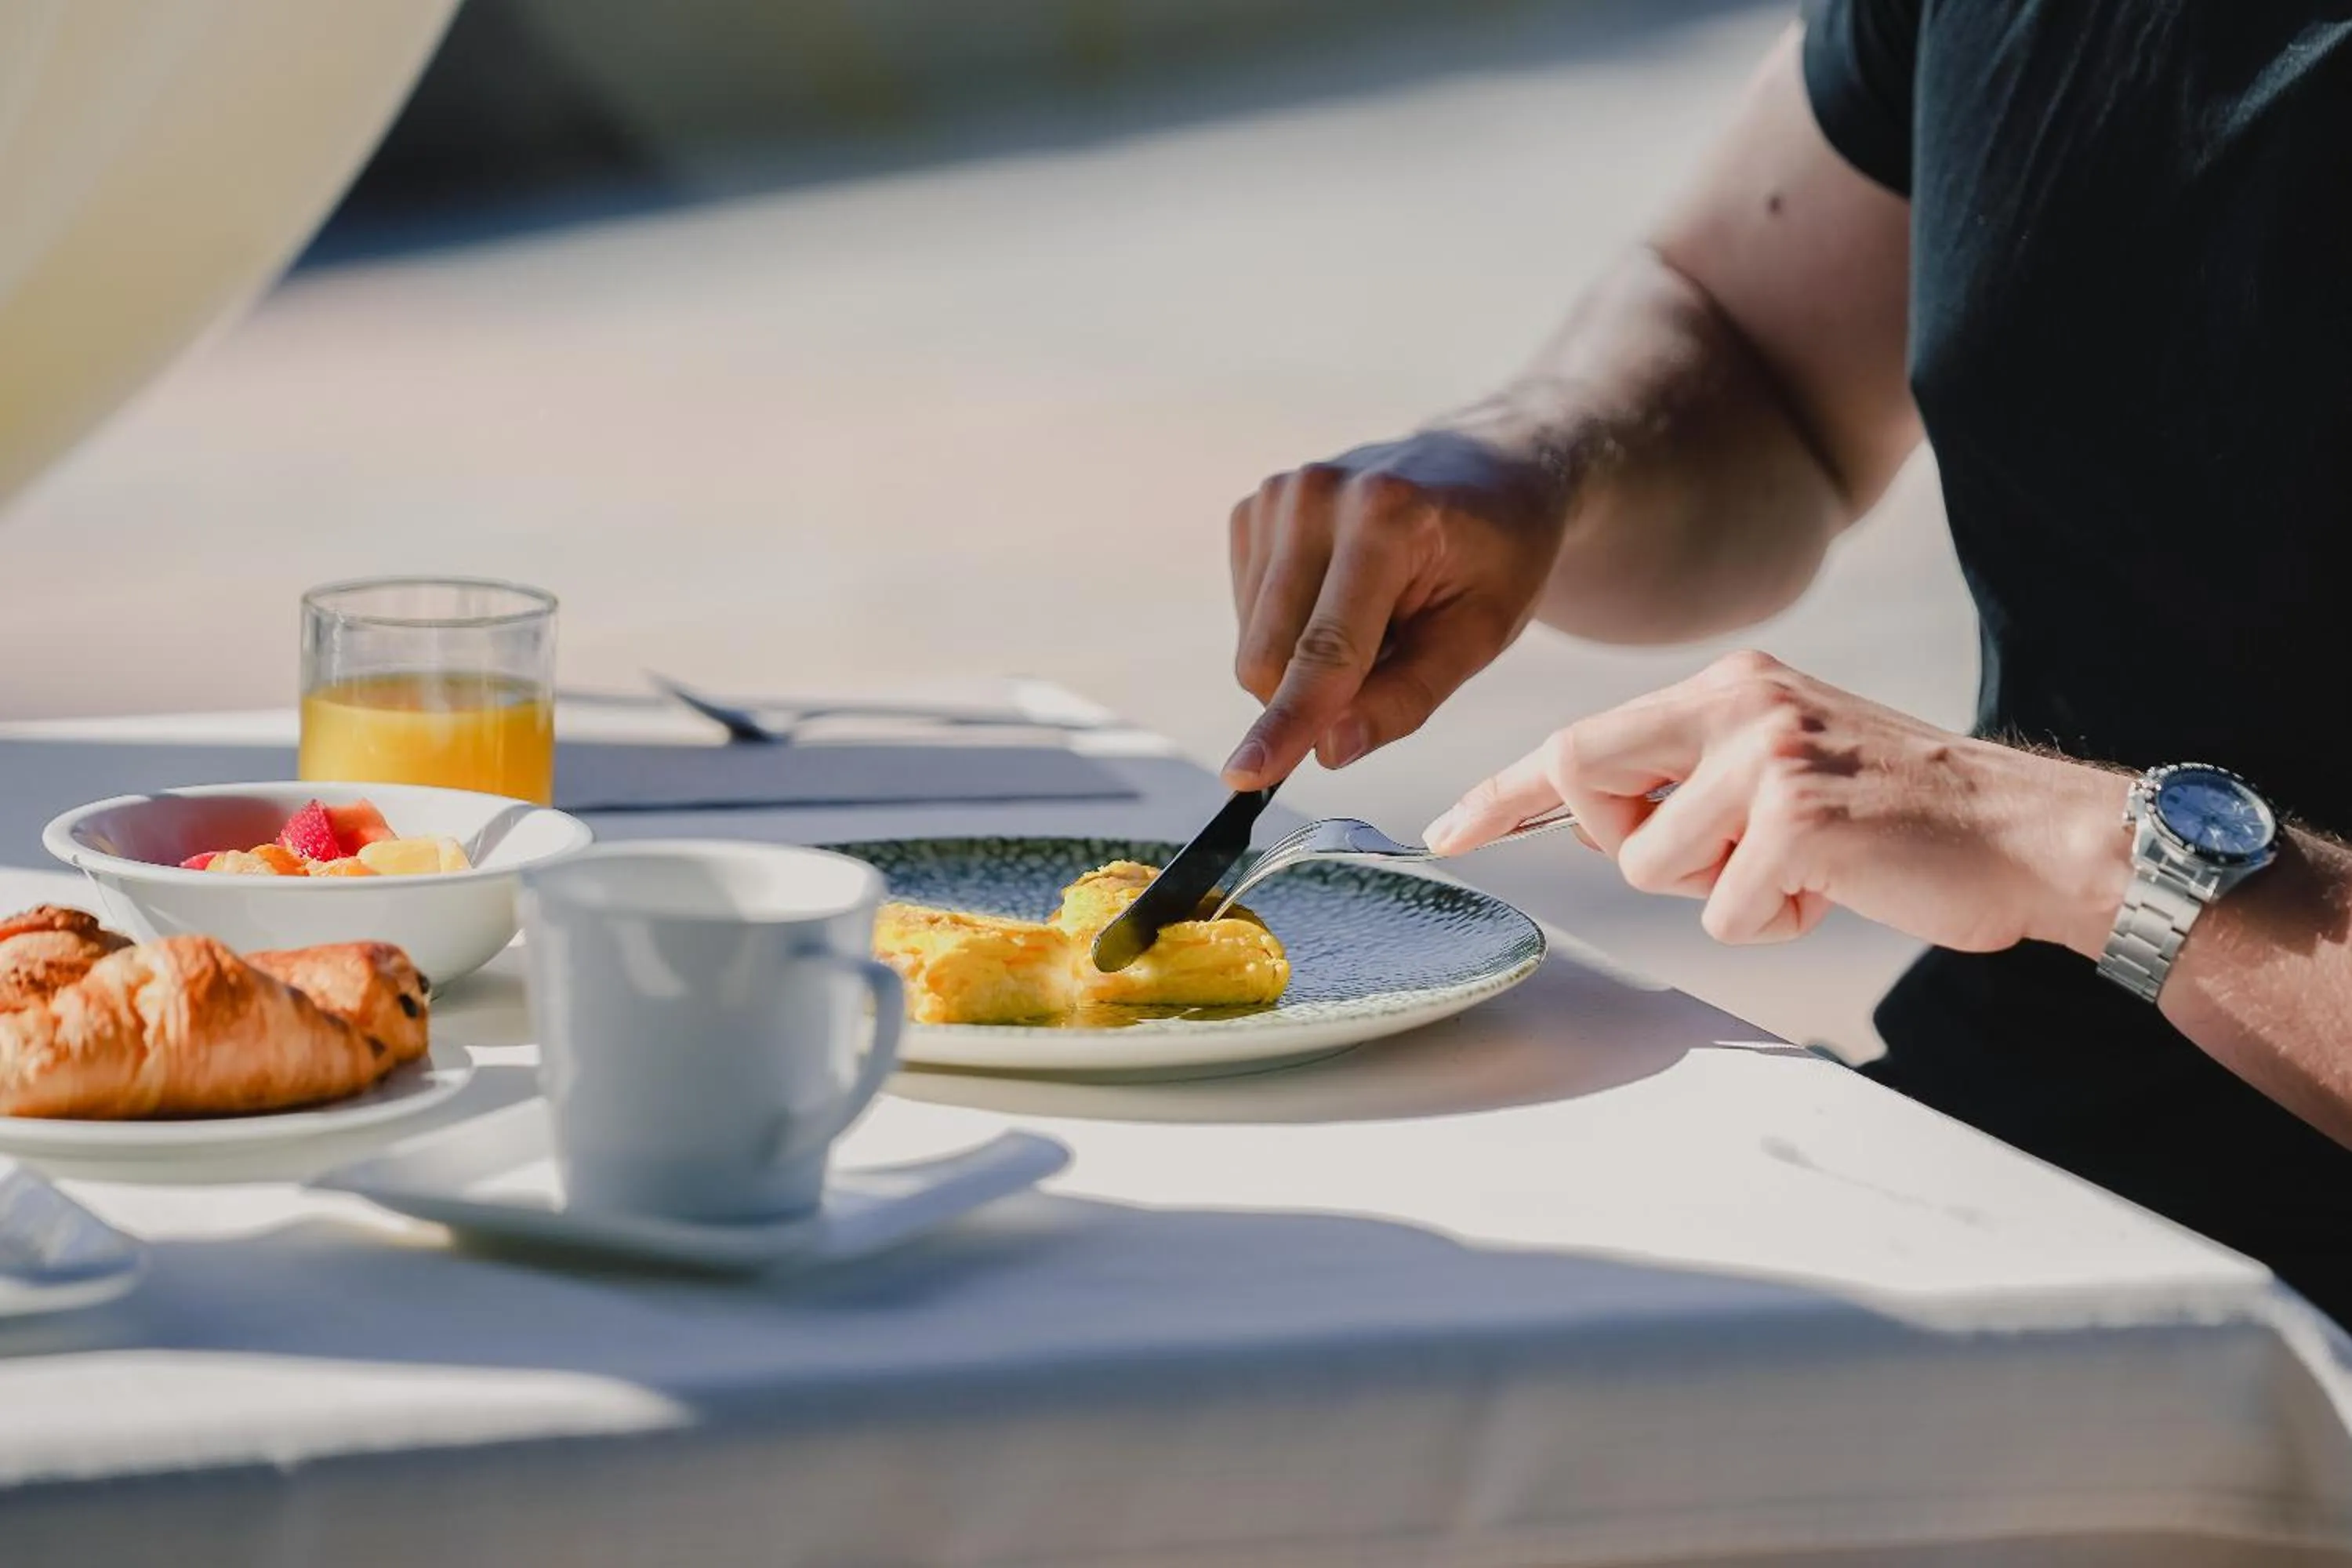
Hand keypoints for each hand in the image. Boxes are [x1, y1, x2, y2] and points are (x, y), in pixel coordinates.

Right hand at [1223, 430, 1566, 787]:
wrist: (1485, 469)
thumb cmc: (1495, 556)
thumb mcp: (1479, 635)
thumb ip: (1406, 698)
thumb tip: (1328, 750)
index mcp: (1385, 518)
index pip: (1325, 650)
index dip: (1288, 723)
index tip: (1247, 776)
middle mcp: (1314, 495)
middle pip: (1270, 657)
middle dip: (1312, 700)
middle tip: (1388, 668)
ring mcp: (1275, 497)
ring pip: (1253, 645)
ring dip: (1305, 665)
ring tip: (1375, 620)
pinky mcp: (1251, 510)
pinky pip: (1247, 618)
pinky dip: (1291, 634)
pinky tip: (1341, 599)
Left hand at [1422, 651, 2133, 954]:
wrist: (2030, 836)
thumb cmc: (1901, 820)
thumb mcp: (1786, 764)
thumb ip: (1697, 776)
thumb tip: (1610, 820)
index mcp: (1729, 687)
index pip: (1578, 736)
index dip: (1502, 791)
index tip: (1446, 830)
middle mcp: (1739, 703)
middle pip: (1584, 782)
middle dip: (1625, 846)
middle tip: (1719, 859)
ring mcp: (1767, 754)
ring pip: (1651, 864)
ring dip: (1718, 895)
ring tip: (1803, 870)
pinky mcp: (1797, 815)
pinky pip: (1721, 911)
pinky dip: (1771, 923)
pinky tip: (1836, 888)